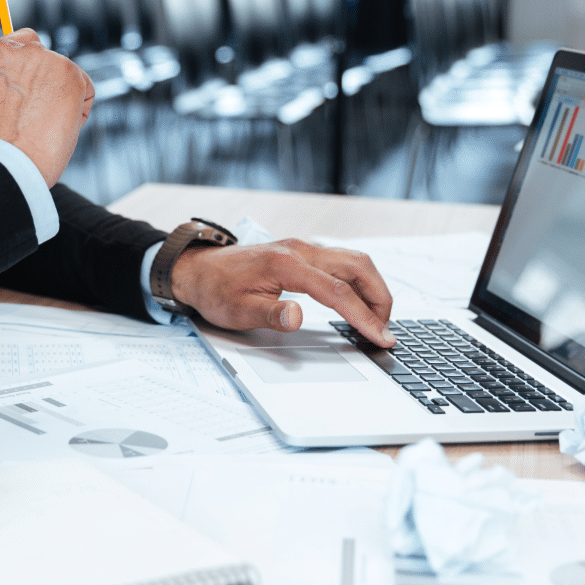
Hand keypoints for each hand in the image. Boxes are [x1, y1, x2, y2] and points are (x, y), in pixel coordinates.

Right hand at [0, 29, 94, 186]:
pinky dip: (80, 112)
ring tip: (42, 126)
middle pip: (43, 55)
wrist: (7, 162)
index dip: (25, 73)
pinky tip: (58, 126)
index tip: (22, 97)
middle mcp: (11, 48)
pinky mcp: (68, 71)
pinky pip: (86, 90)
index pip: (16, 46)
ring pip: (65, 73)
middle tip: (33, 116)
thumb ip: (1, 81)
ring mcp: (41, 57)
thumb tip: (25, 80)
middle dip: (45, 82)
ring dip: (62, 98)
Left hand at [171, 239, 394, 346]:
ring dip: (373, 287)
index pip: (337, 291)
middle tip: (385, 329)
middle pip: (358, 266)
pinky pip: (343, 261)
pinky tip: (359, 300)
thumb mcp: (238, 311)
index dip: (363, 316)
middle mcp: (300, 250)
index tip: (381, 336)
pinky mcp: (304, 252)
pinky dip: (360, 280)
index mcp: (287, 264)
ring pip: (354, 260)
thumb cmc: (217, 290)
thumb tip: (297, 317)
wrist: (199, 269)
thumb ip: (270, 314)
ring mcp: (304, 248)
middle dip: (380, 298)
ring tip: (377, 319)